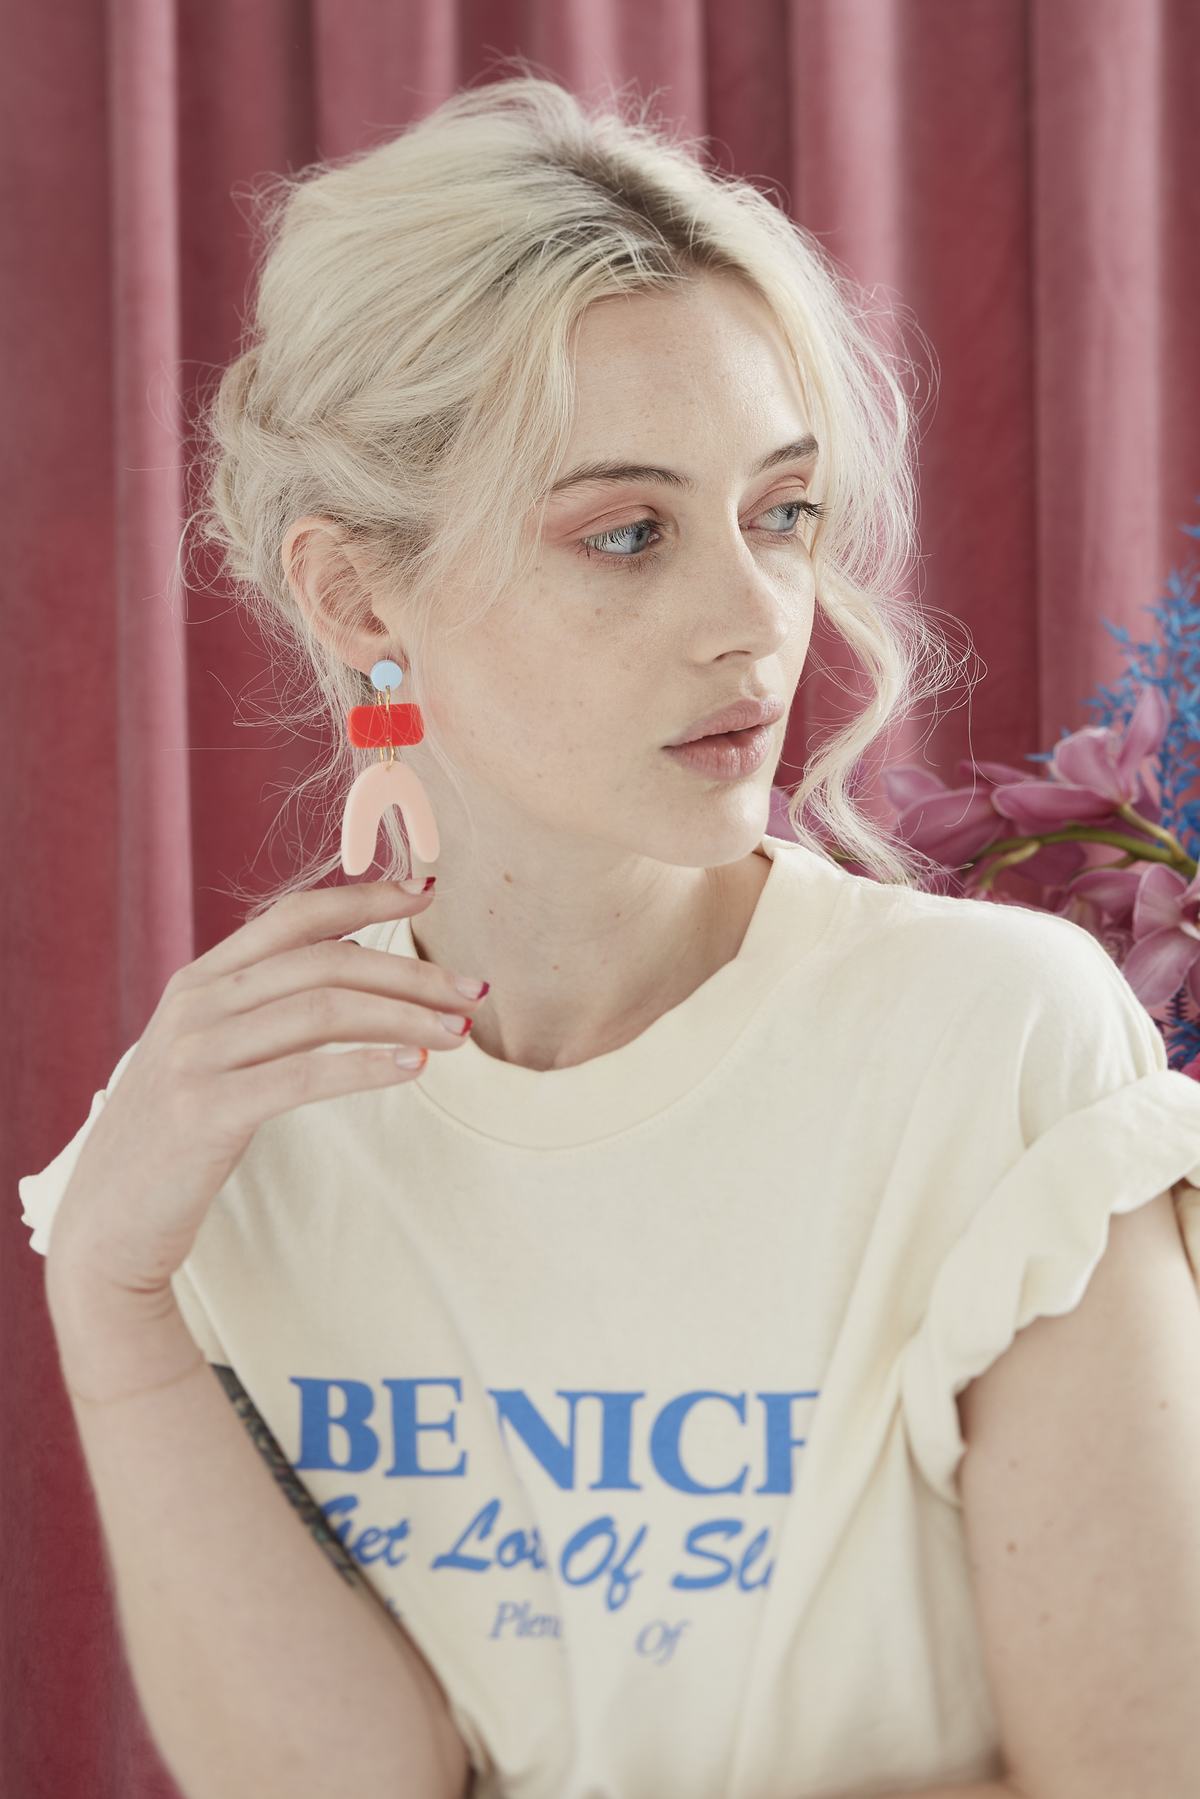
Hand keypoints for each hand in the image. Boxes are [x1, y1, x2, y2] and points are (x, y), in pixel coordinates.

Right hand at [44, 879, 485, 1298]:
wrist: (107, 1224)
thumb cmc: (175, 1138)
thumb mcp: (207, 1054)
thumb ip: (260, 1008)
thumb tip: (354, 967)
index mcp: (199, 981)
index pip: (294, 917)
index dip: (365, 897)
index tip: (427, 890)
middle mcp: (195, 1005)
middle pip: (324, 962)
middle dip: (410, 971)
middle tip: (473, 989)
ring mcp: (195, 1056)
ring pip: (322, 1010)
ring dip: (404, 1017)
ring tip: (459, 1032)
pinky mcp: (204, 1111)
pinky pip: (304, 1075)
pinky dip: (367, 1066)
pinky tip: (413, 1067)